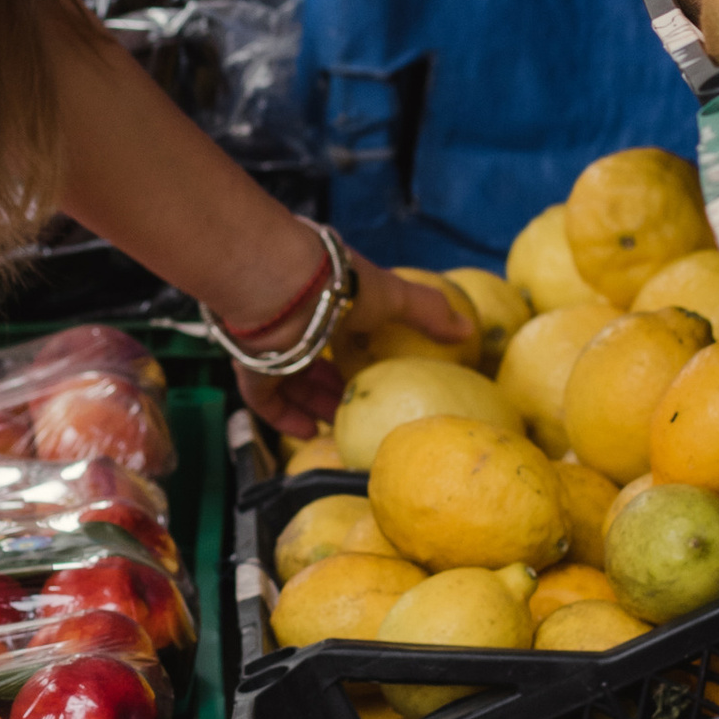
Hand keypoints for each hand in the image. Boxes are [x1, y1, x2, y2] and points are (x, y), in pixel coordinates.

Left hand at [236, 253, 474, 436]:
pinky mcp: (251, 367)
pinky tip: (308, 432)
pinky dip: (284, 418)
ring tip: (339, 425)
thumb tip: (467, 329)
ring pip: (292, 381)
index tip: (376, 371)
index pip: (340, 327)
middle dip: (336, 383)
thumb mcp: (395, 296)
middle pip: (316, 358)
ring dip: (315, 404)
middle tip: (358, 407)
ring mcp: (273, 346)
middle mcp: (297, 322)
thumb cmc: (339, 286)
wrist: (279, 288)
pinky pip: (266, 400)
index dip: (356, 349)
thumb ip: (429, 311)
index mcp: (328, 299)